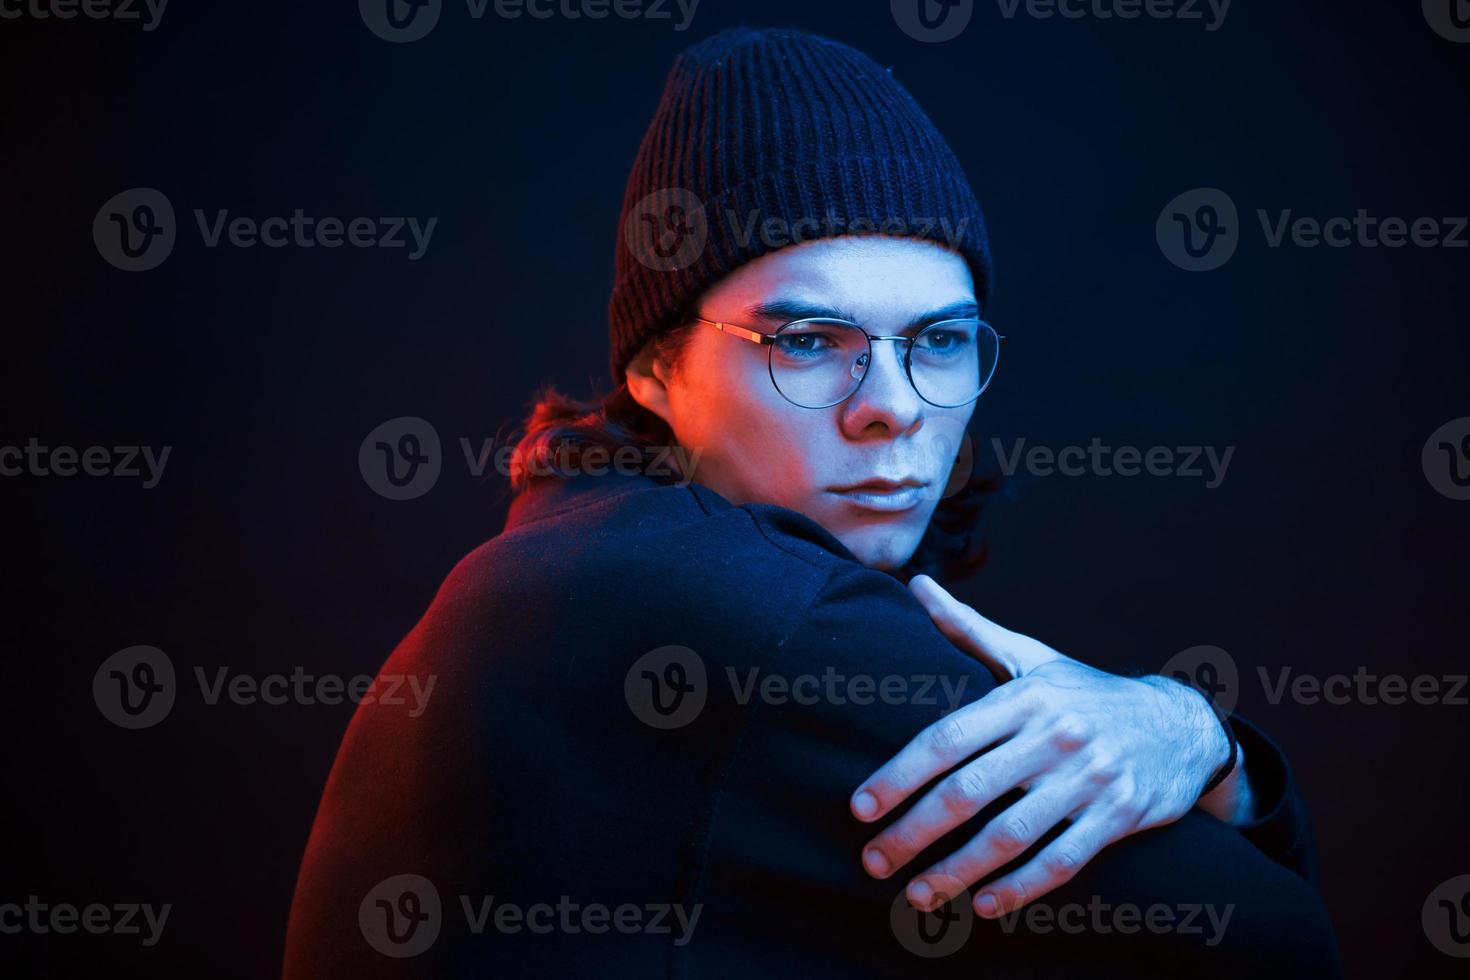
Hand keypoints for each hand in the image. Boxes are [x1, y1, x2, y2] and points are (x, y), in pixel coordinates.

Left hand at [849, 575, 1234, 918]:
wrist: (1181, 724)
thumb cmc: (1085, 693)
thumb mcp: (1031, 657)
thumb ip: (968, 629)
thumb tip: (916, 585)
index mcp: (1024, 697)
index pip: (946, 738)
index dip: (898, 774)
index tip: (861, 808)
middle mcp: (1055, 735)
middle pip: (969, 792)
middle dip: (913, 832)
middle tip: (873, 861)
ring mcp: (1090, 777)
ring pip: (1010, 834)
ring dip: (957, 871)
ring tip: (917, 894)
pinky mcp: (1120, 815)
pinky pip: (1062, 860)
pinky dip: (1020, 887)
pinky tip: (983, 905)